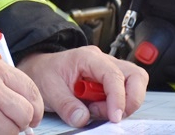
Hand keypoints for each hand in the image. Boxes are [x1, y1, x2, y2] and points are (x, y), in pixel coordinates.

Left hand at [17, 45, 147, 127]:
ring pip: (134, 85)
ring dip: (122, 103)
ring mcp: (108, 70)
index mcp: (88, 57)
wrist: (39, 69)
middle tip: (112, 114)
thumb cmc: (45, 73)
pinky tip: (95, 107)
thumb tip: (82, 118)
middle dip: (131, 99)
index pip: (114, 74)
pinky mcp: (109, 82)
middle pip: (135, 76)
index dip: (118, 97)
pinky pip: (124, 94)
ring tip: (95, 109)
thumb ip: (66, 104)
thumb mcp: (49, 88)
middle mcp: (103, 61)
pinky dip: (115, 105)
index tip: (114, 116)